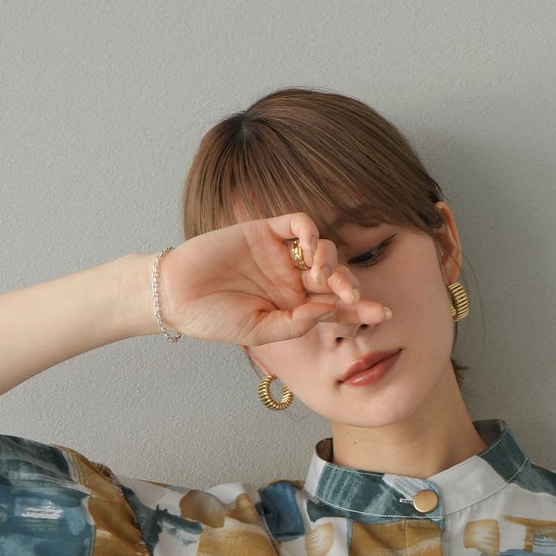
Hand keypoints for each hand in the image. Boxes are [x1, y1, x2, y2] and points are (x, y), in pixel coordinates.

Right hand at [151, 215, 392, 345]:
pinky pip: (297, 223)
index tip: (381, 314)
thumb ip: (295, 323)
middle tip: (358, 298)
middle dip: (351, 287)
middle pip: (335, 279)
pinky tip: (311, 249)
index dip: (358, 309)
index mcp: (293, 307)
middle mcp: (291, 280)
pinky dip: (310, 231)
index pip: (333, 307)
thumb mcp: (259, 332)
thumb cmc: (213, 319)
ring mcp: (279, 254)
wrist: (175, 295)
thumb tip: (330, 309)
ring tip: (324, 278)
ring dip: (332, 262)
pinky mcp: (264, 230)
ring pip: (322, 250)